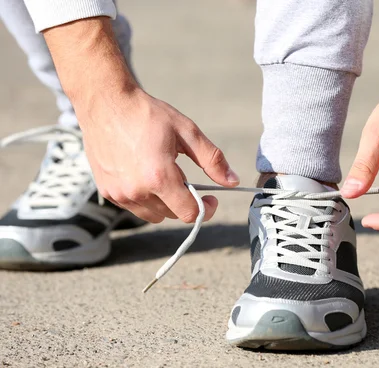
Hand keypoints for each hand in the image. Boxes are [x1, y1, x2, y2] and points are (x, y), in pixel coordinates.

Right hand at [42, 18, 238, 223]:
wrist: (105, 103)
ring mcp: (120, 193)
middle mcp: (137, 190)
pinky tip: (145, 174)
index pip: (188, 213)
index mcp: (159, 177)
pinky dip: (146, 198)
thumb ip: (212, 160)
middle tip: (185, 177)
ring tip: (163, 174)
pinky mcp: (108, 191)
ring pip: (154, 214)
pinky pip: (135, 207)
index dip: (205, 209)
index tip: (211, 199)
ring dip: (165, 202)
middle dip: (185, 201)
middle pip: (173, 214)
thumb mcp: (187, 132)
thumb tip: (233, 181)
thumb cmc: (146, 114)